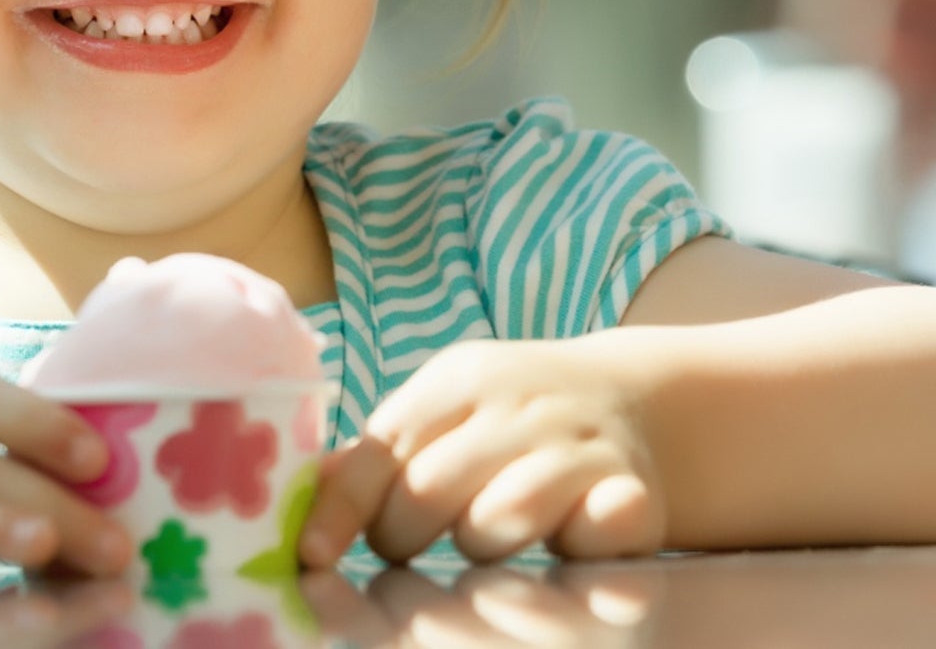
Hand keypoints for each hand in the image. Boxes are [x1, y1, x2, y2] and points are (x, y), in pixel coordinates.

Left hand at [298, 333, 667, 567]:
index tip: (310, 555)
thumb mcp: (445, 412)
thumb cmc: (512, 419)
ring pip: (503, 515)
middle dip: (404, 534)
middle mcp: (518, 404)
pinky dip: (579, 542)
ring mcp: (578, 445)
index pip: (384, 445)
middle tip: (410, 543)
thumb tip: (299, 492)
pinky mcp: (633, 491)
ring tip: (489, 537)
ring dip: (484, 543)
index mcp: (460, 380)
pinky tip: (571, 538)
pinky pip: (595, 531)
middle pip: (430, 489)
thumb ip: (381, 455)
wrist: (636, 398)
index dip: (343, 506)